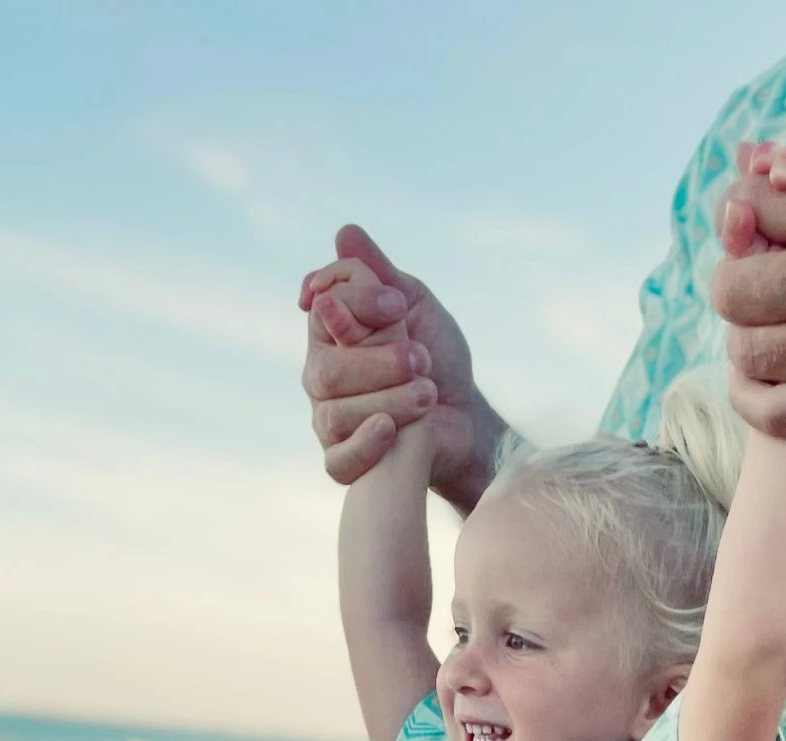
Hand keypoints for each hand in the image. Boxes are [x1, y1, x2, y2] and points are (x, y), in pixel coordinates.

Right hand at [299, 223, 490, 503]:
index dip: (356, 305)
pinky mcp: (345, 461)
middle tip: (422, 359)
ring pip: (333, 414)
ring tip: (426, 394)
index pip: (320, 310)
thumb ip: (379, 276)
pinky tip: (391, 429)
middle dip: (379, 362)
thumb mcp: (415, 307)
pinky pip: (337, 460)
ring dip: (389, 400)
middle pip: (325, 370)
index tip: (397, 306)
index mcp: (331, 333)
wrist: (465, 418)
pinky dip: (366, 444)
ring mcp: (329, 421)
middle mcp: (322, 377)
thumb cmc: (437, 359)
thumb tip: (345, 233)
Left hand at [713, 147, 785, 435]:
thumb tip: (748, 164)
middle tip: (754, 292)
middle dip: (734, 287)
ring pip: (746, 351)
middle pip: (733, 289)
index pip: (754, 207)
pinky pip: (768, 413)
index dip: (745, 220)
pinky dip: (751, 398)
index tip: (761, 234)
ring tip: (769, 332)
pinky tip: (764, 378)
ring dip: (746, 343)